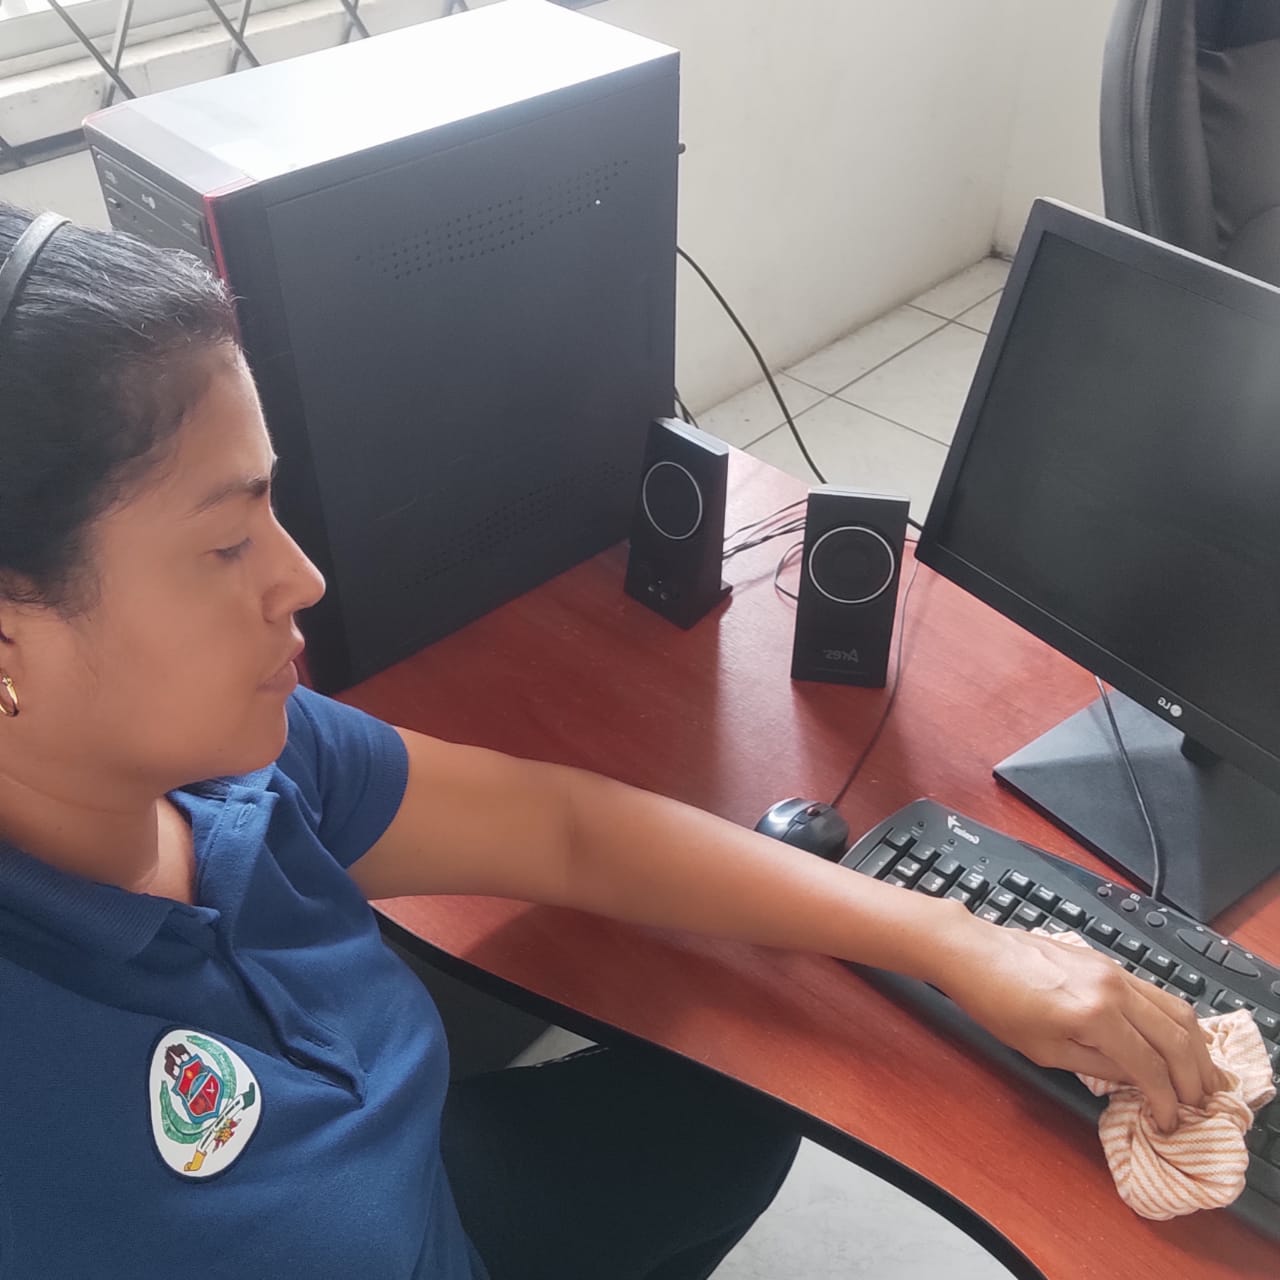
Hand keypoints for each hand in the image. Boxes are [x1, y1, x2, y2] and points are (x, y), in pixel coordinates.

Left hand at [932, 912, 1226, 1131]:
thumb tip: (1138, 1080)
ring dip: (1195, 1047)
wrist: (974, 954)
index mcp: (1096, 1016)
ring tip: (1199, 1078)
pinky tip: (1175, 1041)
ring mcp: (1113, 969)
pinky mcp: (1106, 961)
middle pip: (1177, 1037)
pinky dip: (1175, 1022)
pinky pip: (1156, 993)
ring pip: (1176, 1010)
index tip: (1169, 1123)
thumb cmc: (997, 1005)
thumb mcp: (1044, 1051)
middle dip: (1195, 1077)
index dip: (1166, 1101)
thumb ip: (1098, 1067)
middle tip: (1198, 1105)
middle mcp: (1114, 988)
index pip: (1151, 1066)